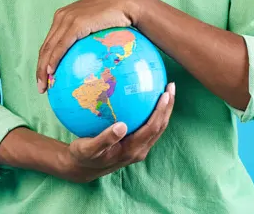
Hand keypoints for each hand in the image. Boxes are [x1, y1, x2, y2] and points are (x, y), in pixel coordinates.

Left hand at [37, 0, 151, 92]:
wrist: (128, 3)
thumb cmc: (118, 17)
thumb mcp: (98, 27)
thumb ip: (89, 37)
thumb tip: (91, 60)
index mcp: (65, 16)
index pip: (50, 42)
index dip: (44, 60)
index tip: (45, 78)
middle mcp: (62, 16)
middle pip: (46, 46)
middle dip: (40, 68)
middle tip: (41, 88)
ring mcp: (68, 19)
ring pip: (49, 48)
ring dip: (43, 69)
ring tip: (43, 86)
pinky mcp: (76, 23)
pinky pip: (61, 46)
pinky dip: (54, 60)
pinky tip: (51, 73)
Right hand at [59, 82, 175, 182]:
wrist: (82, 169)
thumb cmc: (83, 156)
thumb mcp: (88, 149)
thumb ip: (105, 139)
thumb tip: (121, 126)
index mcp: (131, 150)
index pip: (152, 128)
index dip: (160, 112)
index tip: (165, 94)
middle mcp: (138, 150)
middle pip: (160, 127)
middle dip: (167, 107)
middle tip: (170, 85)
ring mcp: (138, 148)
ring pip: (157, 128)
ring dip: (163, 110)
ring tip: (165, 89)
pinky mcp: (135, 145)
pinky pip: (149, 128)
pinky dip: (153, 113)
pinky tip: (147, 99)